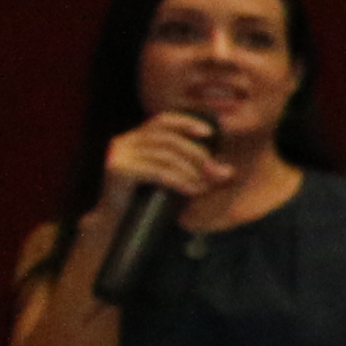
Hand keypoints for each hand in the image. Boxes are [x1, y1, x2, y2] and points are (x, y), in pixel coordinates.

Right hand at [96, 115, 221, 218]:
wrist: (117, 223)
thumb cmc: (147, 201)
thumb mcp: (174, 181)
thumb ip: (198, 173)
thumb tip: (229, 172)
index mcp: (135, 138)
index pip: (162, 121)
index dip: (186, 123)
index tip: (209, 133)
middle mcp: (125, 142)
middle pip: (168, 139)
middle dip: (196, 154)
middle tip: (215, 171)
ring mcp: (119, 155)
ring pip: (164, 155)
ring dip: (190, 170)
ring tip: (204, 185)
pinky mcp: (118, 170)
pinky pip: (157, 172)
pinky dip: (179, 181)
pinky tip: (193, 190)